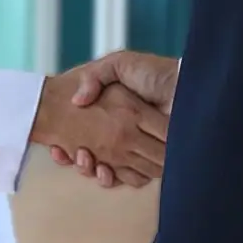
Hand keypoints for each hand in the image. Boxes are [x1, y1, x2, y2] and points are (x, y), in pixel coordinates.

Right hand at [30, 69, 167, 187]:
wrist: (185, 85)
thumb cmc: (154, 73)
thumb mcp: (119, 64)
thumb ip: (95, 76)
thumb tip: (77, 101)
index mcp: (117, 115)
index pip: (85, 134)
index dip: (68, 143)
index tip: (57, 144)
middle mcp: (124, 135)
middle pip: (92, 156)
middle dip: (76, 158)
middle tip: (64, 153)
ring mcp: (136, 150)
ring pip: (106, 169)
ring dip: (89, 168)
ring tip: (83, 158)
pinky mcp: (149, 163)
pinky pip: (128, 178)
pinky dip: (111, 178)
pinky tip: (102, 169)